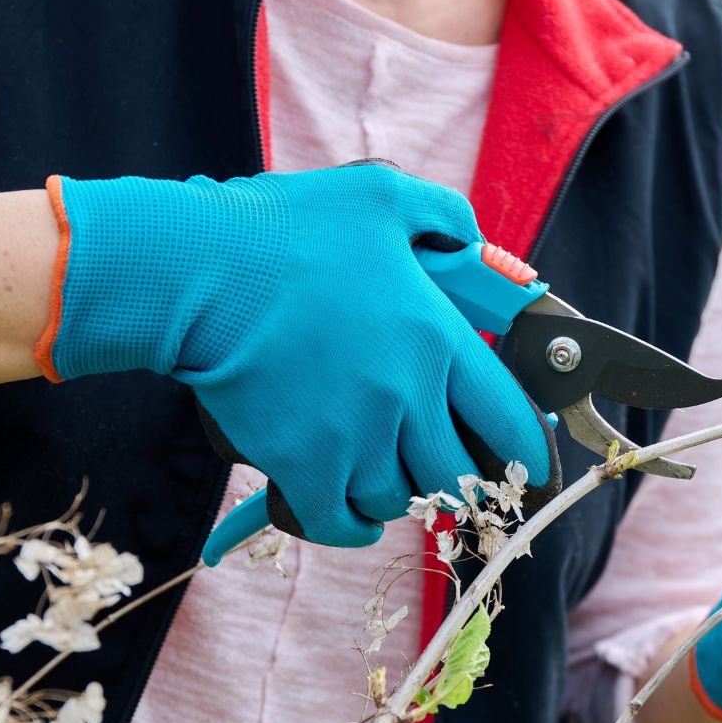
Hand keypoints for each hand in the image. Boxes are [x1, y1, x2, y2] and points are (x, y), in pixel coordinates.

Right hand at [40, 164, 558, 547]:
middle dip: (455, 478)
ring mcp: (356, 438)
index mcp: (437, 340)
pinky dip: (350, 526)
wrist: (197, 272)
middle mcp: (407, 398)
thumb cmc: (285, 228)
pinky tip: (352, 515)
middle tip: (440, 472)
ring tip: (380, 473)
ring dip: (395, 494)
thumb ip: (440, 216)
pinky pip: (342, 524)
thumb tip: (471, 240)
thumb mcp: (380, 195)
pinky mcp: (304, 466)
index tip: (522, 463)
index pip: (511, 420)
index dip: (524, 449)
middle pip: (459, 474)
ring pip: (399, 500)